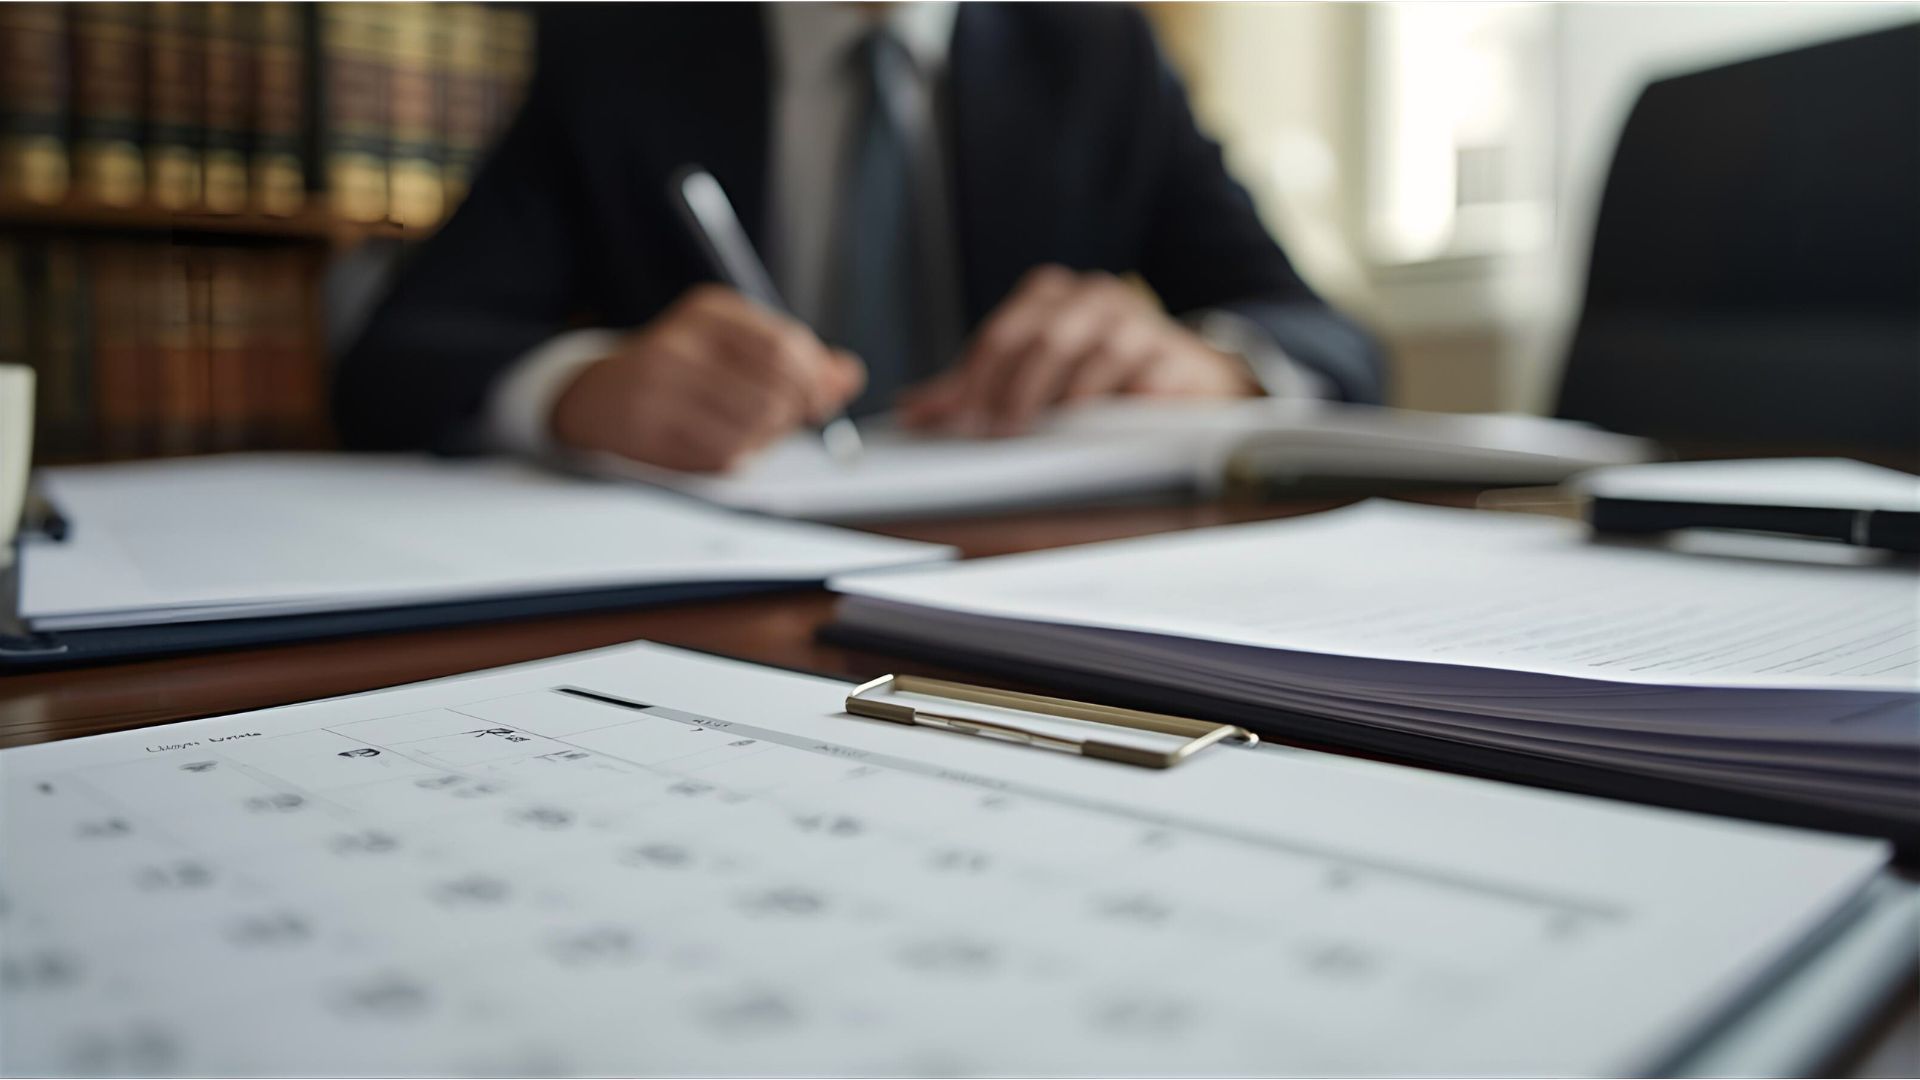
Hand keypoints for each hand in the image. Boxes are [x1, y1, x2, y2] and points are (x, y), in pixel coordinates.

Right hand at [549, 285, 864, 471]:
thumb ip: (797, 359)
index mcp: (710, 311)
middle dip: (791, 414)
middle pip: (774, 390)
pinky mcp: (648, 429)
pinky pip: (721, 454)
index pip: (785, 345)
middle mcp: (681, 341)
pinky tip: (721, 444)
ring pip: (752, 426)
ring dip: (764, 439)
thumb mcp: (734, 347)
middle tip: (784, 421)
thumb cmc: (682, 371)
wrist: (599, 396)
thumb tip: (849, 376)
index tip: (820, 402)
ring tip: (748, 431)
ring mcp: (660, 386)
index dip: (815, 381)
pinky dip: (735, 457)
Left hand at [898, 265, 1260, 435]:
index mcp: (1053, 295)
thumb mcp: (1036, 370)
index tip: (954, 421)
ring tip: (1038, 430)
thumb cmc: (1101, 372)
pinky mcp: (1174, 355)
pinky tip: (1098, 425)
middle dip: (1013, 389)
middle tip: (992, 431)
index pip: (1002, 334)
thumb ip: (978, 387)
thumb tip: (912, 409)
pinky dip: (1119, 400)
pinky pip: (1142, 377)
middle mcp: (1094, 298)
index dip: (974, 380)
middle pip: (1043, 340)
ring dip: (1062, 396)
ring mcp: (1138, 323)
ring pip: (1093, 354)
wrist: (1189, 375)